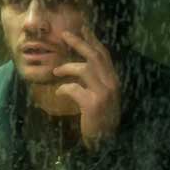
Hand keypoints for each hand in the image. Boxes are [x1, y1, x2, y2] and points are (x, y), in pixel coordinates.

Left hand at [53, 26, 120, 150]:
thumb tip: (80, 66)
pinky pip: (74, 88)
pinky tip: (58, 92)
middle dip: (80, 43)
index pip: (104, 55)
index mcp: (113, 80)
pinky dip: (64, 88)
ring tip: (56, 71)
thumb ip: (95, 81)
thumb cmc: (100, 118)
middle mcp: (112, 83)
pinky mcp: (93, 104)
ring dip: (67, 67)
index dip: (93, 40)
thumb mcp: (101, 96)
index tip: (83, 28)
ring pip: (85, 69)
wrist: (106, 141)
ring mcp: (104, 93)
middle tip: (65, 34)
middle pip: (95, 56)